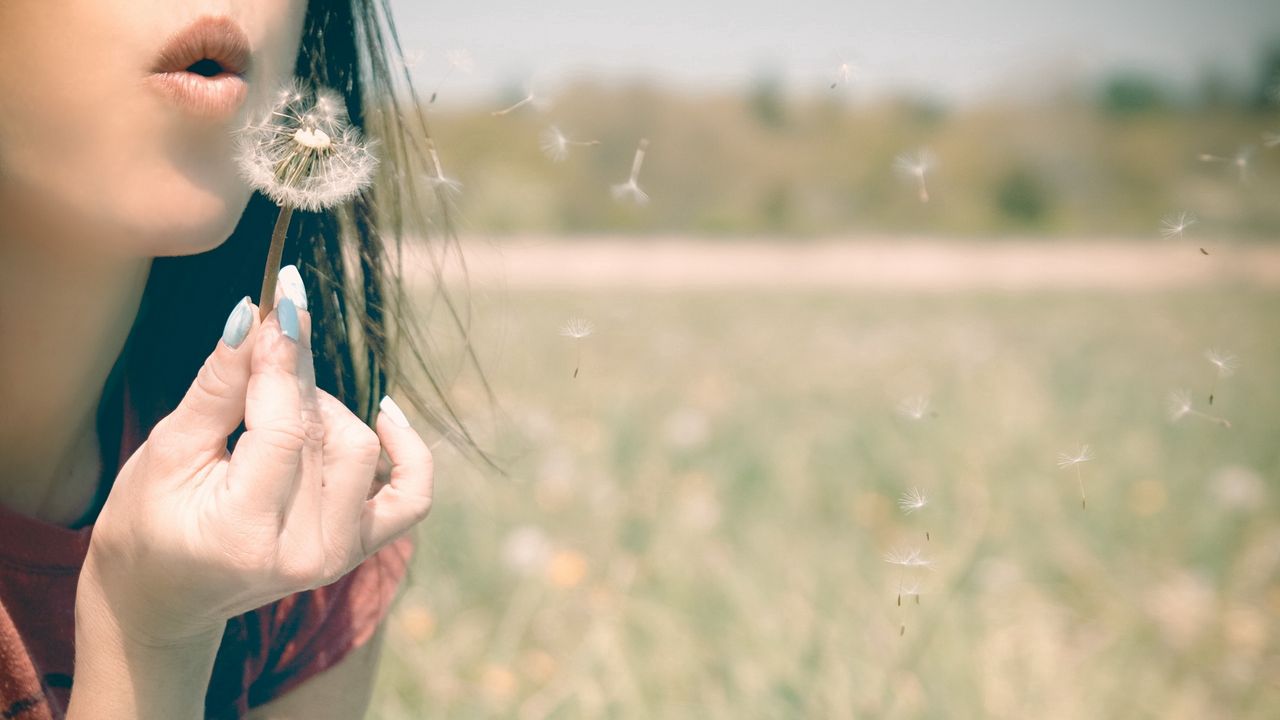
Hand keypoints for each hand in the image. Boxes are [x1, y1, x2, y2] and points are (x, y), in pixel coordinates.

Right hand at [80, 277, 432, 647]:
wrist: (164, 597)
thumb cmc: (150, 522)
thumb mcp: (167, 450)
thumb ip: (218, 386)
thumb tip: (256, 316)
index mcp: (245, 533)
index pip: (285, 429)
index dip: (284, 360)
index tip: (282, 302)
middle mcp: (306, 552)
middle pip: (325, 434)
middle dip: (293, 378)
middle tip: (263, 348)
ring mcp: (340, 555)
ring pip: (361, 448)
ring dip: (324, 410)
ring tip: (274, 410)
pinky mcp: (361, 548)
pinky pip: (412, 493)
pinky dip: (406, 449)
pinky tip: (384, 413)